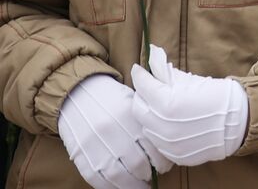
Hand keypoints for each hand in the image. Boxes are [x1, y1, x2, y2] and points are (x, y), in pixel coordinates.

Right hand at [57, 74, 172, 188]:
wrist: (77, 93)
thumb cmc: (112, 99)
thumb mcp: (133, 102)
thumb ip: (147, 121)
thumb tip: (165, 143)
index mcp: (129, 116)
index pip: (152, 145)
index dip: (161, 160)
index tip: (165, 165)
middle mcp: (112, 131)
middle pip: (137, 163)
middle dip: (148, 173)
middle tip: (154, 175)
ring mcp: (94, 145)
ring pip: (118, 175)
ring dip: (132, 186)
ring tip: (141, 186)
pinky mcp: (80, 155)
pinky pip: (97, 179)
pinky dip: (111, 187)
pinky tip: (121, 187)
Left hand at [131, 44, 248, 165]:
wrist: (239, 120)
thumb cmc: (216, 94)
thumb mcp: (190, 79)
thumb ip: (165, 68)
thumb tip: (151, 52)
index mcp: (167, 103)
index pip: (143, 86)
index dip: (140, 75)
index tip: (139, 69)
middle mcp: (163, 126)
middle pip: (138, 108)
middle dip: (142, 95)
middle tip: (150, 87)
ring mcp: (168, 144)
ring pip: (145, 126)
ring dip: (150, 113)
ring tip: (161, 105)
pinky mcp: (174, 155)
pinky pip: (157, 141)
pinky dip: (160, 130)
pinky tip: (170, 122)